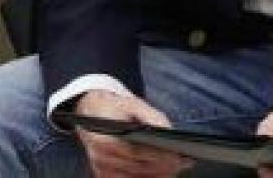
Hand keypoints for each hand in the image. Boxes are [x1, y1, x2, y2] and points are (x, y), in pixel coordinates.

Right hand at [72, 90, 190, 176]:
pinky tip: (160, 171)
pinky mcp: (104, 175)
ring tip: (175, 166)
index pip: (136, 153)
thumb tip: (169, 132)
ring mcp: (102, 168)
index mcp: (103, 137)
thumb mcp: (131, 102)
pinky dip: (147, 176)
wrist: (89, 110)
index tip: (179, 157)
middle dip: (164, 166)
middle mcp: (100, 156)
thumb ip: (151, 116)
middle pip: (140, 168)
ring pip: (138, 177)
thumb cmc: (112, 106)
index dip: (159, 157)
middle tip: (182, 162)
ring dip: (158, 174)